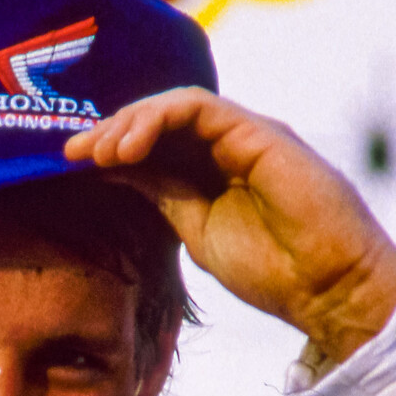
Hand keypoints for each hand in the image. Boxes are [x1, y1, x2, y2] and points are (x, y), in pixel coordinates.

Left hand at [64, 89, 395, 366]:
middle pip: (157, 118)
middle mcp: (227, 144)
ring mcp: (244, 135)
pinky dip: (156, 120)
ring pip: (173, 106)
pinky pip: (198, 107)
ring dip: (128, 123)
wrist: (327, 289)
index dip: (109, 146)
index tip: (68, 163)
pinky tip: (128, 149)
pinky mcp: (258, 132)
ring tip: (99, 152)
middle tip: (72, 151)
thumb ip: (161, 196)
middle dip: (110, 129)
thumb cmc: (273, 270)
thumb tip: (115, 172)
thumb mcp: (196, 229)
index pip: (152, 142)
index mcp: (211, 169)